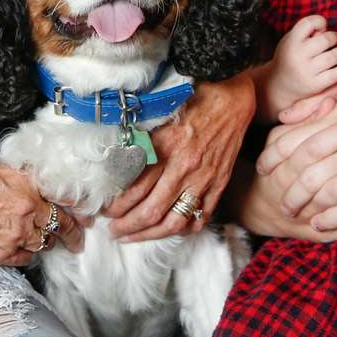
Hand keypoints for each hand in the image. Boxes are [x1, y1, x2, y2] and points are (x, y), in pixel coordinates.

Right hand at [0, 155, 84, 266]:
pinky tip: (24, 248)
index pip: (63, 196)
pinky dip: (28, 253)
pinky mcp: (1, 256)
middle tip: (79, 236)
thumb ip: (11, 172)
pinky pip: (26, 257)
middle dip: (73, 231)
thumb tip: (24, 175)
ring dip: (48, 241)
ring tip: (52, 242)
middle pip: (60, 223)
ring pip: (44, 242)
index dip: (77, 205)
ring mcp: (14, 235)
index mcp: (23, 183)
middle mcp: (25, 209)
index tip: (84, 211)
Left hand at [104, 74, 255, 241]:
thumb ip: (140, 138)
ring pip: (173, 221)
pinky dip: (184, 229)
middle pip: (149, 210)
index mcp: (165, 146)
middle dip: (126, 226)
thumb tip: (115, 161)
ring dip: (149, 235)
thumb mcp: (160, 113)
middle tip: (112, 231)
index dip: (115, 204)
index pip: (134, 187)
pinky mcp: (219, 184)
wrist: (232, 98)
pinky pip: (200, 216)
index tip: (104, 210)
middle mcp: (183, 166)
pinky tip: (168, 230)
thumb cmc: (192, 100)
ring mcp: (203, 179)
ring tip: (132, 237)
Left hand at [252, 46, 336, 235]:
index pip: (291, 143)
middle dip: (293, 193)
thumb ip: (312, 103)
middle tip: (282, 204)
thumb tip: (284, 118)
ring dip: (320, 210)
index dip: (273, 158)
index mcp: (333, 117)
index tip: (263, 169)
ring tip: (307, 219)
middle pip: (310, 175)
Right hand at [262, 15, 336, 118]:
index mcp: (291, 41)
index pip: (309, 23)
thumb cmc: (290, 58)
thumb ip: (306, 33)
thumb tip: (327, 29)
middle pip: (325, 40)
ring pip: (334, 57)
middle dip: (336, 37)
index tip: (324, 26)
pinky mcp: (315, 85)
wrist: (279, 86)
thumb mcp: (290, 41)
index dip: (320, 22)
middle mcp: (298, 55)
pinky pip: (336, 74)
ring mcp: (307, 71)